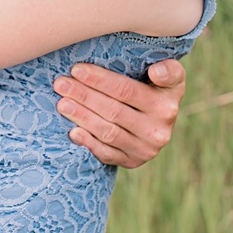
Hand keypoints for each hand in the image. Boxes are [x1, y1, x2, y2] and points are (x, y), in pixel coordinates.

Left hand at [53, 59, 185, 167]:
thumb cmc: (159, 90)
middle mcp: (158, 130)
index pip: (126, 91)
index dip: (100, 80)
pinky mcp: (133, 162)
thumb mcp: (172, 77)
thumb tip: (155, 71)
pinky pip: (107, 154)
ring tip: (62, 103)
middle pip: (113, 111)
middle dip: (84, 96)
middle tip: (61, 84)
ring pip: (108, 132)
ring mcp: (145, 149)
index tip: (77, 69)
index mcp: (166, 105)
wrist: (160, 122)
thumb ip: (169, 70)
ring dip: (82, 117)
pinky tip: (73, 132)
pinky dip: (88, 143)